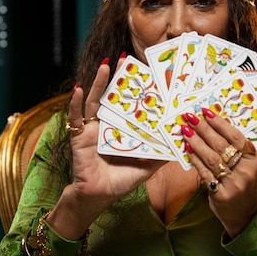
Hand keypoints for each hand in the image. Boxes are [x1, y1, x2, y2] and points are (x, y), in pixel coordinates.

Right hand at [48, 59, 164, 238]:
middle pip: (112, 96)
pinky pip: (75, 116)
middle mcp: (107, 124)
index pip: (130, 104)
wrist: (98, 197)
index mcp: (122, 129)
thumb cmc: (119, 182)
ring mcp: (92, 128)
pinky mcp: (79, 135)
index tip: (146, 72)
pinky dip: (75, 103)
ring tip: (105, 65)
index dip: (136, 89)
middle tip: (124, 58)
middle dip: (118, 77)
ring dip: (98, 82)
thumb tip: (181, 145)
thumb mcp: (146, 168)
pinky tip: (78, 89)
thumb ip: (161, 156)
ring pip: (94, 100)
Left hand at [180, 109, 256, 238]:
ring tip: (186, 130)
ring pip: (212, 158)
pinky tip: (188, 149)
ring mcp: (234, 184)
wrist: (243, 213)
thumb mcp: (246, 164)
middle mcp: (246, 171)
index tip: (206, 112)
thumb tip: (213, 124)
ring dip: (197, 142)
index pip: (236, 137)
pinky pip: (205, 172)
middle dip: (204, 129)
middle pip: (222, 145)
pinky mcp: (221, 194)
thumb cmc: (242, 183)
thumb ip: (234, 148)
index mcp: (254, 160)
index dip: (220, 123)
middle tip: (191, 117)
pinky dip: (195, 159)